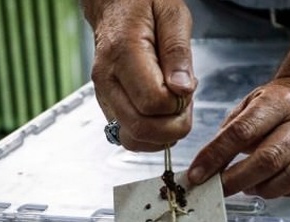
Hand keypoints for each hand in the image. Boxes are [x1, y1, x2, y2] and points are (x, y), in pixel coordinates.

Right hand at [84, 0, 196, 150]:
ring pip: (132, 139)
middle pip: (140, 127)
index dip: (177, 103)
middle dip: (173, 126)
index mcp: (123, 53)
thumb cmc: (143, 4)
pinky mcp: (107, 106)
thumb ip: (178, 52)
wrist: (114, 3)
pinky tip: (161, 114)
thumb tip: (182, 89)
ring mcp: (104, 96)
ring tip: (172, 108)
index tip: (185, 87)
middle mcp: (107, 79)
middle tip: (184, 103)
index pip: (153, 102)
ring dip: (162, 134)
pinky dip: (150, 136)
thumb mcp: (172, 14)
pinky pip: (128, 136)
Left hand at [188, 78, 289, 197]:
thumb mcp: (247, 107)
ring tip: (247, 187)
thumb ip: (227, 134)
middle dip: (237, 179)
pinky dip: (286, 193)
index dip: (216, 155)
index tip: (197, 174)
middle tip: (218, 189)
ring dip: (263, 188)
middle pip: (268, 158)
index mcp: (278, 102)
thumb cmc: (271, 108)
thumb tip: (204, 169)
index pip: (242, 131)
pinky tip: (272, 187)